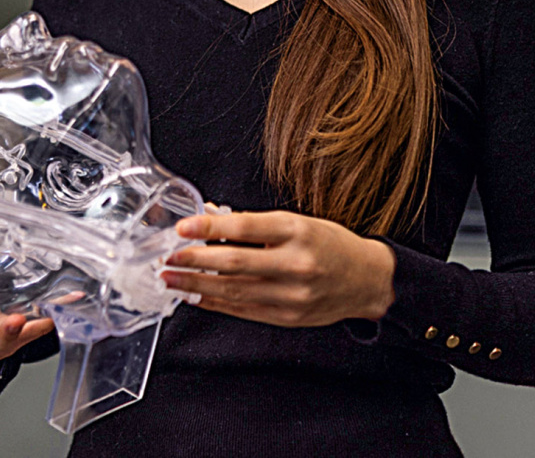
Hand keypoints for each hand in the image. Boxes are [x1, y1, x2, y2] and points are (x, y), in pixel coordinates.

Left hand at [160, 210, 395, 327]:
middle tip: (167, 258)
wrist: (367, 280)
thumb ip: (254, 223)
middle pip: (236, 262)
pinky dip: (216, 303)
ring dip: (197, 286)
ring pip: (235, 290)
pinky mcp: (289, 317)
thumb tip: (210, 217)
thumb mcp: (297, 222)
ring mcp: (293, 294)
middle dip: (195, 261)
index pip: (246, 227)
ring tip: (171, 280)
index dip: (210, 227)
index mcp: (298, 231)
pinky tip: (196, 297)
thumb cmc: (329, 244)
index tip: (182, 228)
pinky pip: (244, 310)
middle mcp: (296, 263)